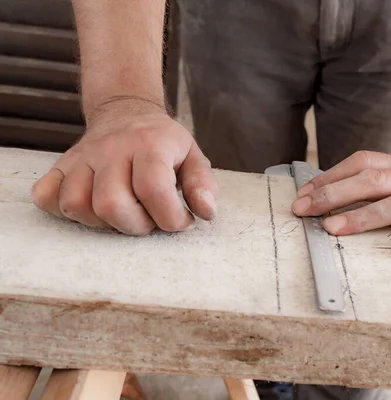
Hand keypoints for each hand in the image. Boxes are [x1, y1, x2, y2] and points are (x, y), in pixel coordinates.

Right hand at [32, 101, 217, 234]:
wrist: (125, 113)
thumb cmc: (163, 144)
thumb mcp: (193, 156)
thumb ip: (202, 184)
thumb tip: (206, 212)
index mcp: (149, 143)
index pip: (153, 189)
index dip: (170, 218)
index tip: (180, 220)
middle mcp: (111, 148)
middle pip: (111, 204)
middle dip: (136, 226)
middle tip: (150, 219)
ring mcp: (81, 156)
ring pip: (76, 205)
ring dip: (102, 223)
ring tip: (124, 213)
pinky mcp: (60, 166)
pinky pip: (46, 198)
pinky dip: (65, 212)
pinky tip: (93, 207)